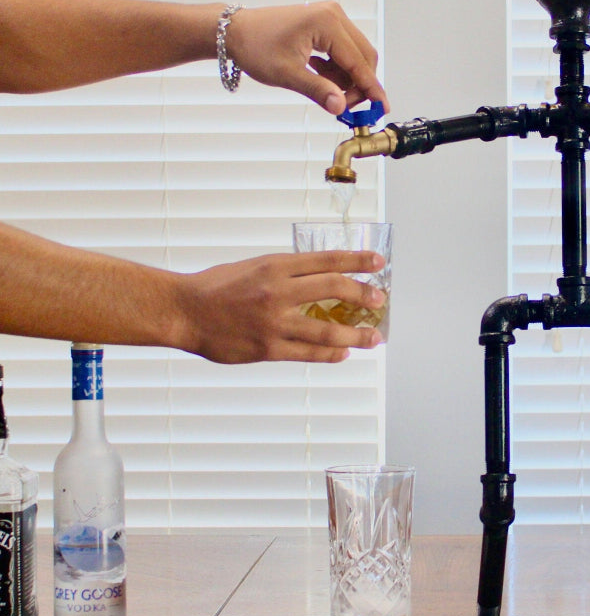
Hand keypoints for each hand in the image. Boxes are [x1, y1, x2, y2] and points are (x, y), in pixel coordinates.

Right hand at [176, 249, 386, 363]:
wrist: (183, 311)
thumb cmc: (216, 286)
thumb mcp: (254, 266)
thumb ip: (287, 272)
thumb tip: (321, 277)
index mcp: (276, 266)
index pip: (327, 260)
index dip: (357, 260)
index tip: (378, 263)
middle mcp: (278, 292)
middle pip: (334, 290)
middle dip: (363, 296)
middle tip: (379, 301)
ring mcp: (274, 323)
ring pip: (327, 331)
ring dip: (356, 336)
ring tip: (373, 338)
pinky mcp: (267, 349)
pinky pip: (308, 354)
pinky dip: (330, 354)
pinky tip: (342, 353)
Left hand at [224, 2, 388, 115]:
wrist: (234, 32)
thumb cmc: (255, 47)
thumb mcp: (287, 74)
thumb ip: (318, 91)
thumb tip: (340, 107)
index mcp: (327, 23)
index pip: (359, 62)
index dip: (371, 88)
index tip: (382, 108)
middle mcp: (334, 15)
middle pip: (364, 57)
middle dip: (359, 85)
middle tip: (346, 107)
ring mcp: (331, 17)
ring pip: (355, 56)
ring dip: (347, 79)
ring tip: (327, 93)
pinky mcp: (326, 23)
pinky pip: (343, 51)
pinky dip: (338, 70)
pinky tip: (322, 79)